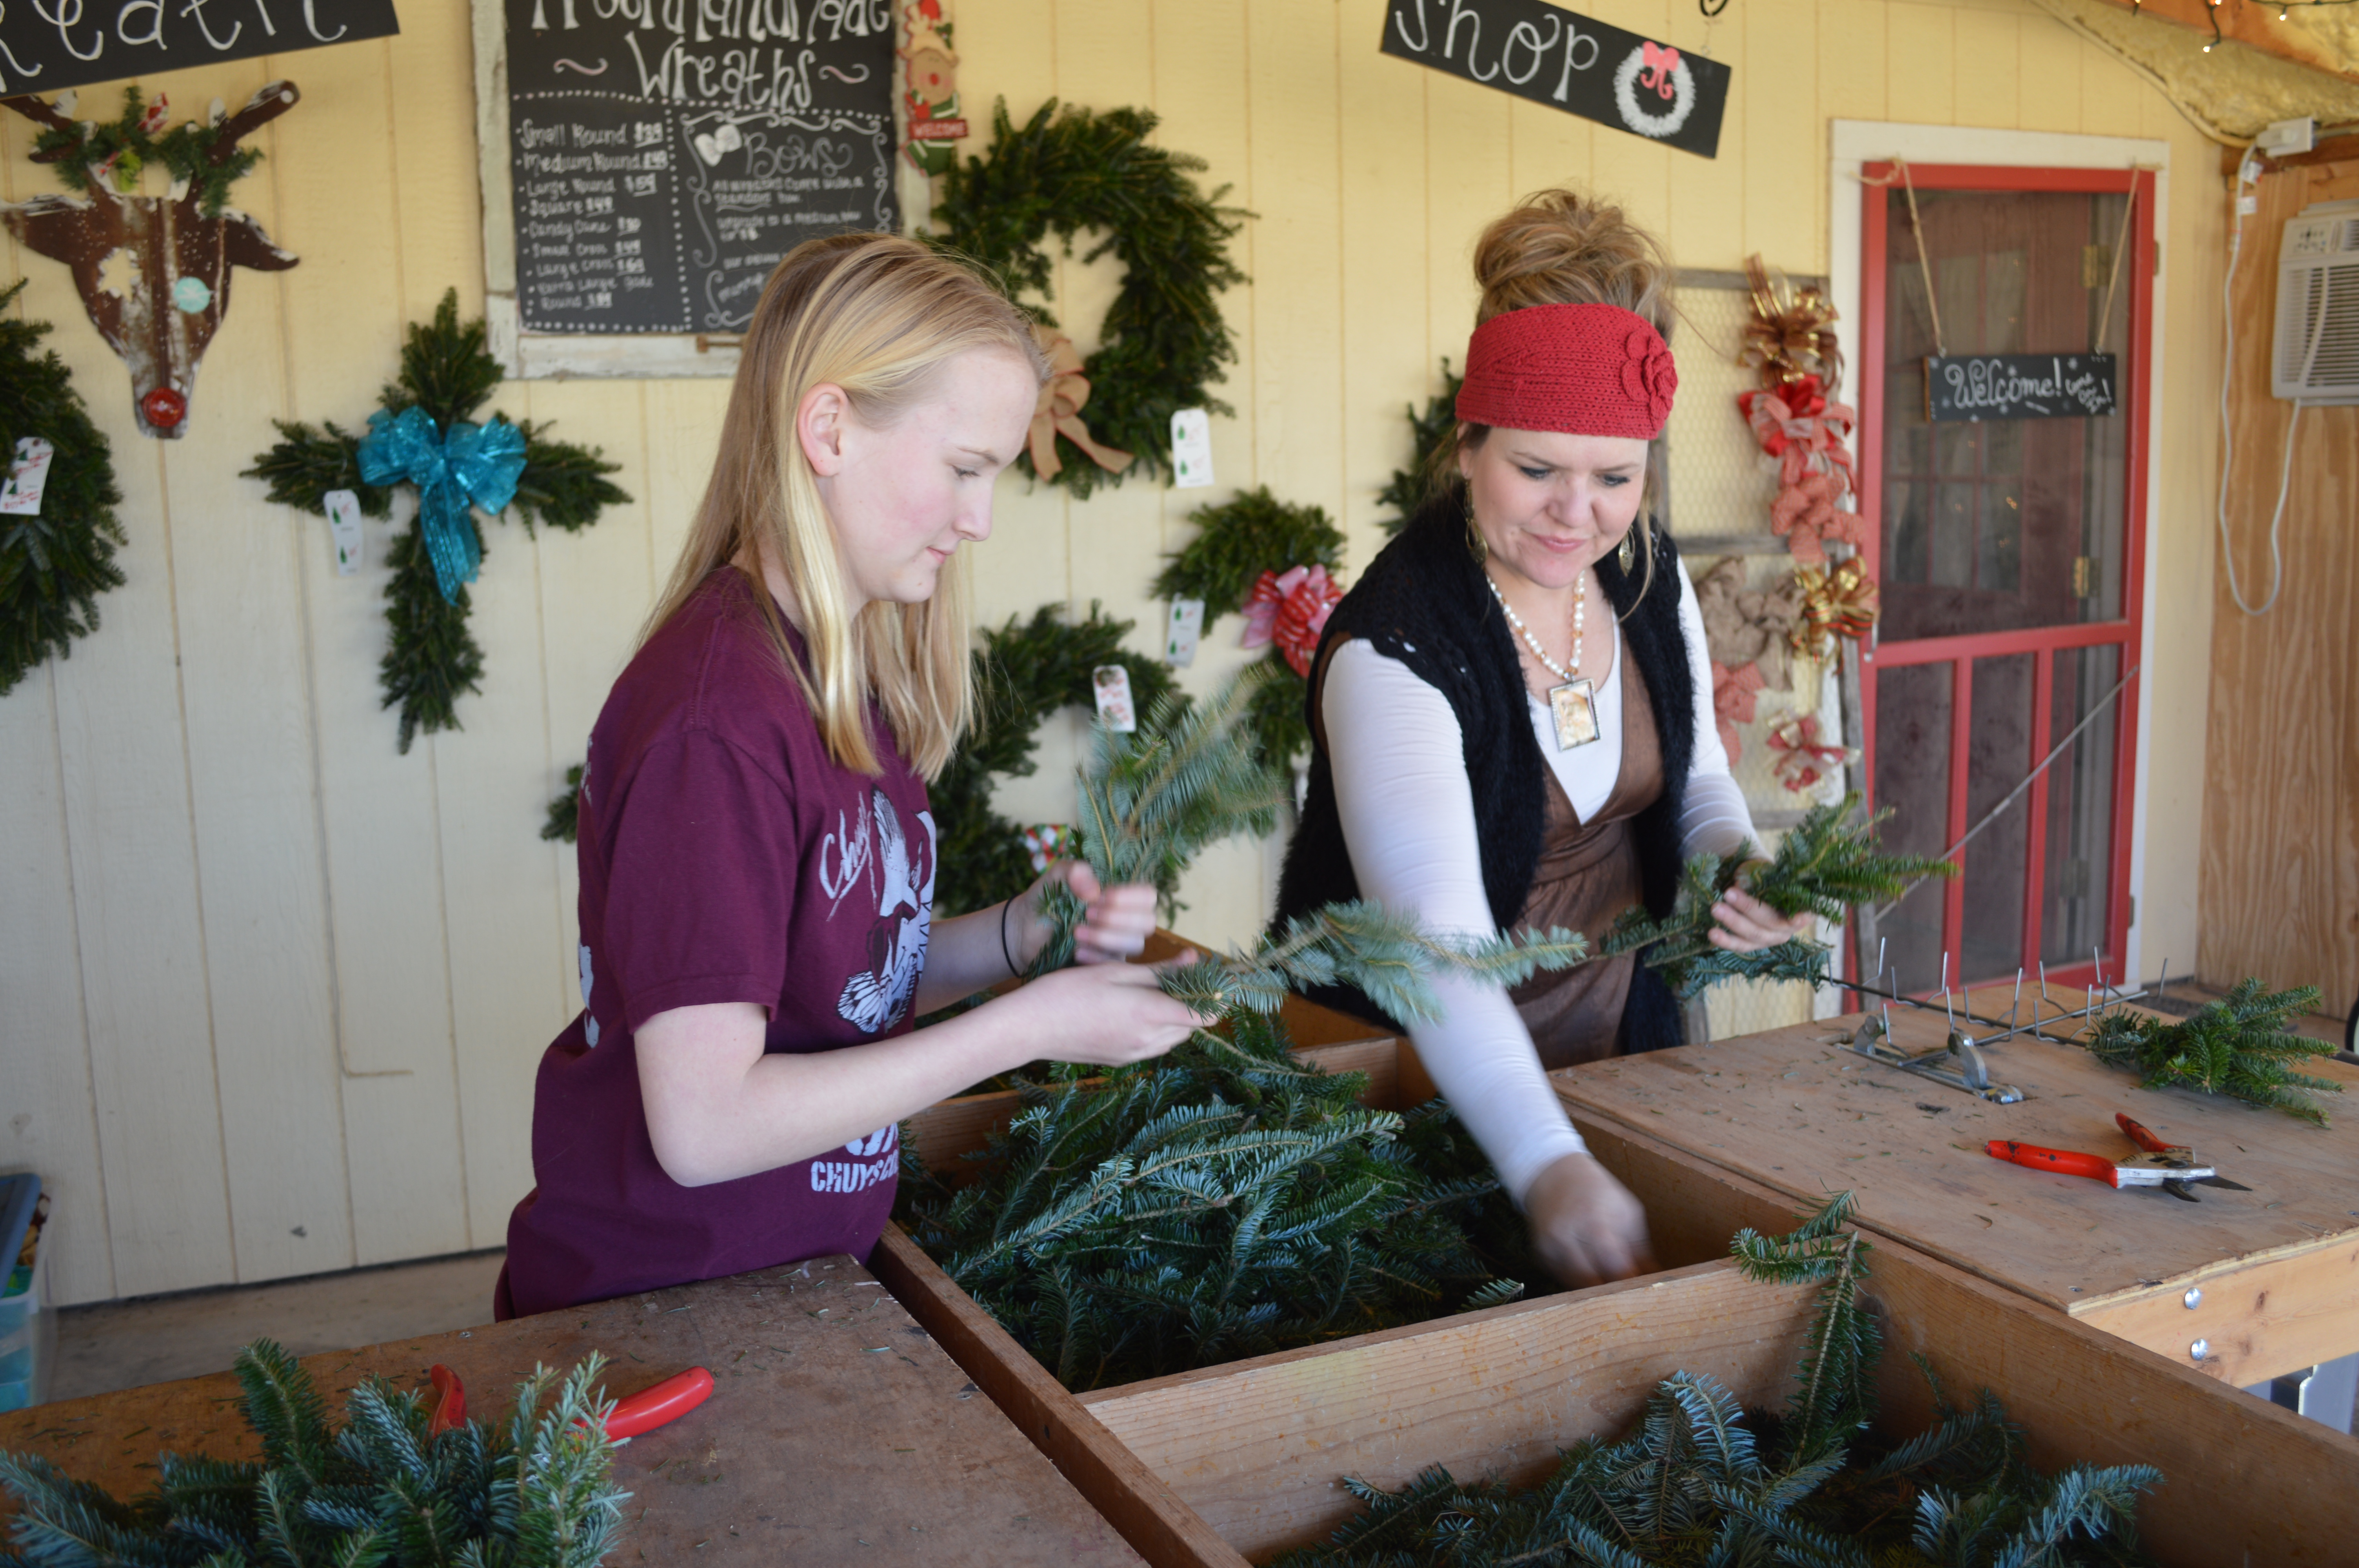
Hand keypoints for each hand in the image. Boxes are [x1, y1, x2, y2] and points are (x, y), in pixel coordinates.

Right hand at [994, 952, 1215, 1067]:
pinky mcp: (1120, 1060)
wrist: (1029, 1027)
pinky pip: (1153, 1046)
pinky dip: (1156, 1028)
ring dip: (1174, 1016)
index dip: (1214, 997)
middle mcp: (1146, 1041)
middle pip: (1190, 1027)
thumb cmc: (1067, 991)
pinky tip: (1136, 1009)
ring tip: (1155, 990)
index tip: (1211, 979)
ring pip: (1173, 1038)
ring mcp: (1133, 1054)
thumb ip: (1159, 970)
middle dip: (1192, 1002)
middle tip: (1178, 975)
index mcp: (1148, 1015)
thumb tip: (1194, 961)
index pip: (1203, 1015)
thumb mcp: (1115, 971)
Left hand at [1014, 860, 1159, 967]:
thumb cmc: (1046, 898)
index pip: (1148, 896)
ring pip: (1135, 944)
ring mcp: (1118, 944)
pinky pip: (1115, 964)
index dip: (1130, 896)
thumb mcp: (1056, 876)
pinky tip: (1076, 950)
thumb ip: (1074, 871)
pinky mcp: (1105, 965)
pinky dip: (1096, 956)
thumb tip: (1094, 890)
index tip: (1100, 895)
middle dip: (1118, 917)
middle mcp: (1125, 920)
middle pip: (1147, 922)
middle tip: (1087, 913)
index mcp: (1121, 896)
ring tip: (1076, 931)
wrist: (1024, 929)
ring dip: (1107, 937)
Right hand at [1522, 1151, 1655, 1287]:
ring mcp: (1549, 1247)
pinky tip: (1586, 1262)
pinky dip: (1578, 1277)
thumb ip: (1639, 1246)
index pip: (1613, 1265)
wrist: (1552, 1174)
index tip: (1641, 1286)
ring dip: (1595, 1285)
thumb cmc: (1595, 1190)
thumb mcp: (1626, 1209)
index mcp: (1592, 1220)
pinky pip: (1563, 1278)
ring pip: (1577, 1285)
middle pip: (1593, 1281)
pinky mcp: (1540, 1254)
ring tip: (1608, 1274)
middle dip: (1612, 1287)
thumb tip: (1654, 1277)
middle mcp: (1565, 1235)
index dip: (1629, 1280)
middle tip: (1626, 1287)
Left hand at [1706, 877, 1816, 953]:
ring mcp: (1771, 938)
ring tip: (1714, 908)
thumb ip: (1760, 878)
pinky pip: (1739, 945)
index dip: (1800, 918)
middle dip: (1748, 908)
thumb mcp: (1766, 871)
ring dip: (1733, 922)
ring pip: (1753, 935)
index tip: (1797, 917)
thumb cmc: (1765, 875)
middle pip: (1771, 922)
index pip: (1804, 914)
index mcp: (1802, 907)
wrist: (1754, 883)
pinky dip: (1725, 940)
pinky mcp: (1753, 944)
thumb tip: (1742, 886)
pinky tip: (1712, 933)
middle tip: (1728, 893)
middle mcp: (1789, 927)